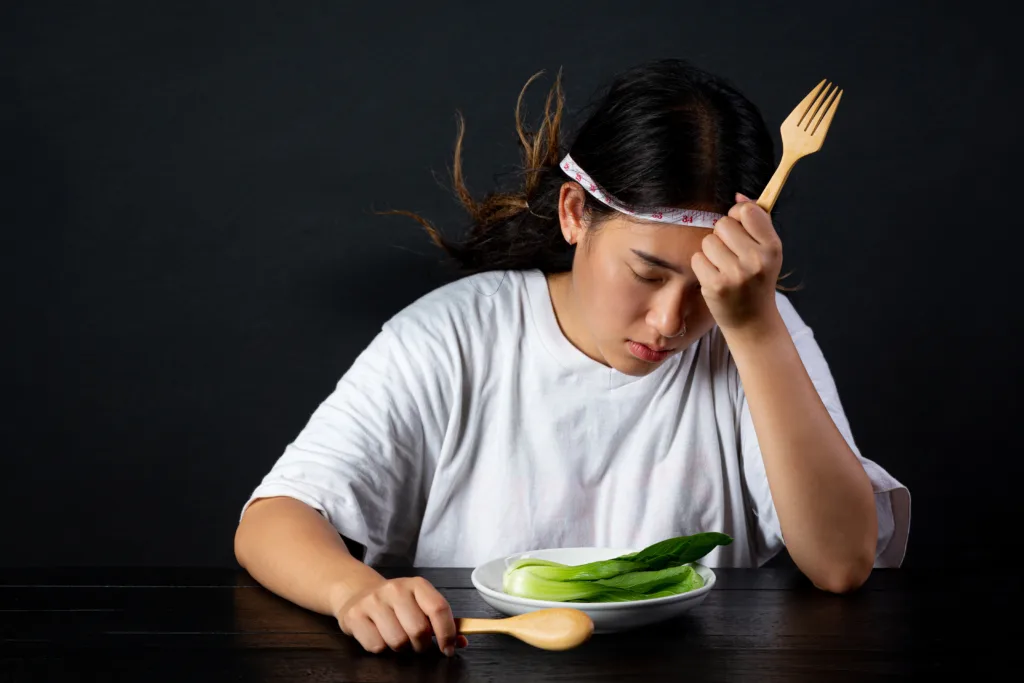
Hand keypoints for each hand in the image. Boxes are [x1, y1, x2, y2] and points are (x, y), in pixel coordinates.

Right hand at [334, 577, 468, 655]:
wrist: (358, 593)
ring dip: (401, 648)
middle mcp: (395, 589)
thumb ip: (440, 621)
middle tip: (417, 644)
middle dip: (421, 645)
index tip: (448, 648)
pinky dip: (381, 648)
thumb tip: (462, 641)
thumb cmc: (395, 604)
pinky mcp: (355, 615)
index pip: (439, 609)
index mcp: (417, 585)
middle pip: (419, 630)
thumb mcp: (419, 604)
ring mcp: (373, 601)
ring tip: (397, 637)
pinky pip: (377, 646)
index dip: (447, 633)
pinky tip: (379, 636)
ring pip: (398, 641)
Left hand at [690, 192, 783, 334]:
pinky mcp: (716, 285)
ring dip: (711, 252)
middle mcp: (756, 260)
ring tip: (724, 267)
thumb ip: (756, 221)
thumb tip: (738, 194)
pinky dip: (702, 267)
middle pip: (723, 224)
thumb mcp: (767, 251)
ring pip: (708, 241)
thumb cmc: (757, 280)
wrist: (752, 320)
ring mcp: (736, 274)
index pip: (746, 211)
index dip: (738, 216)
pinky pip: (697, 259)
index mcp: (772, 247)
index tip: (740, 230)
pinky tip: (715, 277)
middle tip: (731, 254)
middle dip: (723, 236)